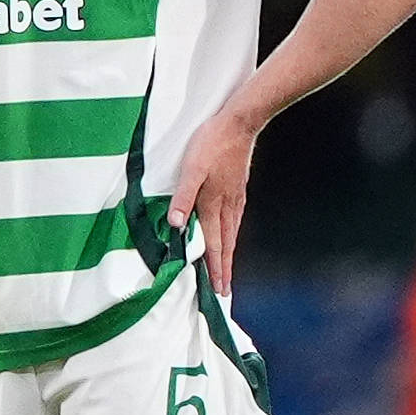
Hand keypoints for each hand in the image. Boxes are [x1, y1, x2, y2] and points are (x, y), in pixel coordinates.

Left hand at [165, 104, 258, 295]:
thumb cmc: (212, 144)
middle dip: (224, 269)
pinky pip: (236, 220)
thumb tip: (176, 225)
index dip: (215, 268)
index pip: (214, 244)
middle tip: (225, 290)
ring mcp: (236, 198)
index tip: (218, 289)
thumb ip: (182, 197)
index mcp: (213, 205)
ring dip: (229, 254)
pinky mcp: (239, 189)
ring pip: (232, 233)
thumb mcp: (191, 170)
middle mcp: (227, 206)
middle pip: (226, 245)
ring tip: (227, 270)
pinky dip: (233, 235)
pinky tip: (232, 235)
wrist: (239, 124)